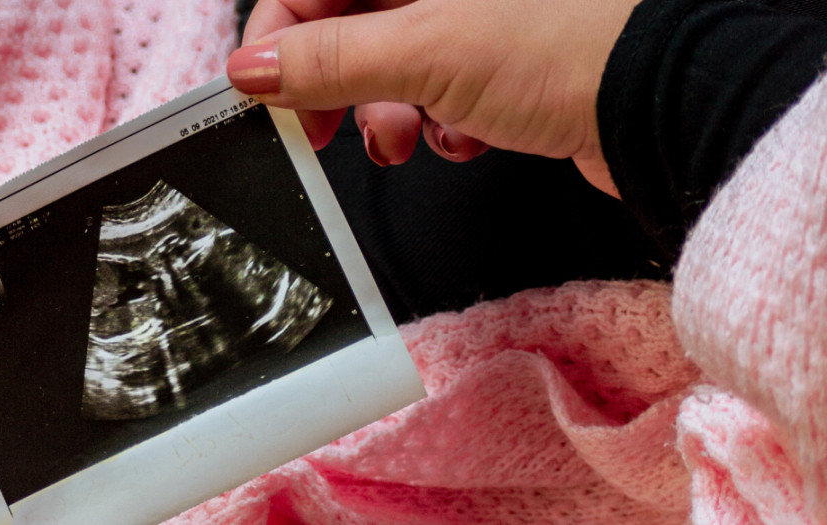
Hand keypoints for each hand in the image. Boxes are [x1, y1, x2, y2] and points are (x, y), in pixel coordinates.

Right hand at [227, 0, 640, 195]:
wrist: (668, 102)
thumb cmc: (572, 47)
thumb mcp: (423, 52)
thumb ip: (327, 59)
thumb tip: (256, 68)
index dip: (281, 38)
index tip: (265, 91)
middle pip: (351, 24)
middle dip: (335, 84)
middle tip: (321, 127)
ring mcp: (480, 15)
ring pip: (396, 63)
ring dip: (390, 111)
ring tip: (406, 137)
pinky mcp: (508, 59)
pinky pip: (444, 89)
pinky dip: (442, 120)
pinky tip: (466, 136)